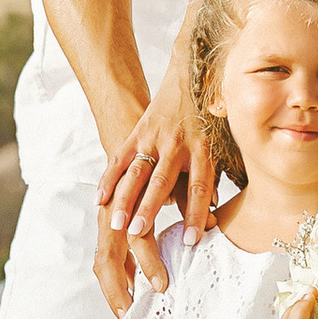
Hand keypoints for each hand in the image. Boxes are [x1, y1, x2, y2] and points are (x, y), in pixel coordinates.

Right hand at [95, 61, 214, 311]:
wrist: (188, 78)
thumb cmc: (205, 121)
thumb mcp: (217, 146)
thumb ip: (210, 179)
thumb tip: (213, 215)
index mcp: (202, 150)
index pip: (199, 187)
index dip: (196, 214)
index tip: (191, 240)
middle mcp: (177, 145)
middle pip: (162, 181)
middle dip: (149, 209)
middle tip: (138, 234)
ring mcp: (154, 138)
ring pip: (137, 172)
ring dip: (125, 199)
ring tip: (115, 224)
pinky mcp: (137, 132)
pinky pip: (120, 158)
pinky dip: (109, 179)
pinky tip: (100, 199)